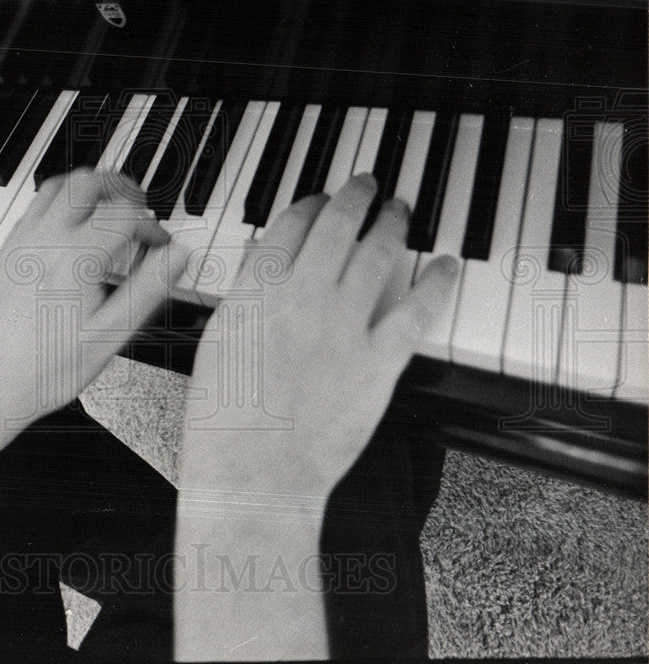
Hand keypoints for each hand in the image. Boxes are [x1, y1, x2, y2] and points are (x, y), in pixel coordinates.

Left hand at [0, 168, 187, 469]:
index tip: (159, 245)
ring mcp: (21, 242)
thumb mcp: (110, 335)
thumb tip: (177, 256)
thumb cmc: (47, 368)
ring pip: (58, 186)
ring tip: (108, 206)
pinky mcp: (6, 251)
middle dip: (121, 188)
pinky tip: (72, 227)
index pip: (125, 215)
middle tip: (139, 204)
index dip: (151, 226)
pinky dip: (61, 203)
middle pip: (88, 183)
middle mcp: (45, 240)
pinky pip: (35, 207)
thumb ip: (148, 289)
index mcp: (76, 257)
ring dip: (88, 188)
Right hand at [179, 174, 458, 497]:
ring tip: (400, 210)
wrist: (251, 479)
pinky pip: (416, 309)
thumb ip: (245, 305)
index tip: (317, 201)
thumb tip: (265, 278)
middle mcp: (300, 298)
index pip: (288, 226)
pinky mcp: (379, 364)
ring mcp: (342, 327)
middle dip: (355, 196)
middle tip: (367, 184)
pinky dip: (435, 283)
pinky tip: (445, 266)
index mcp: (254, 293)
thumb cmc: (223, 426)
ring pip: (376, 254)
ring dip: (393, 223)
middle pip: (335, 225)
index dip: (308, 205)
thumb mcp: (216, 348)